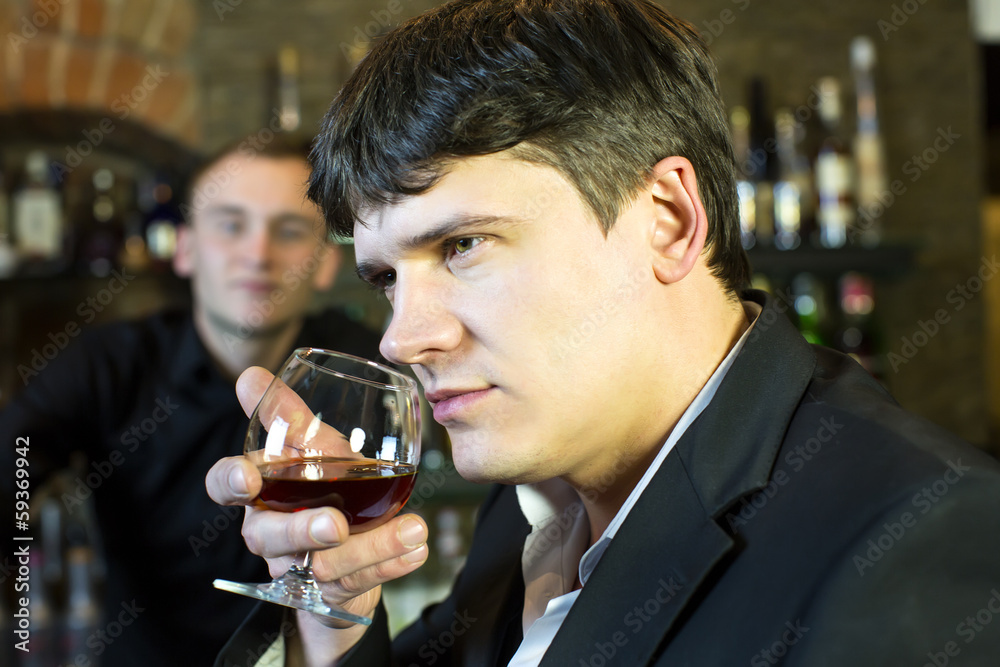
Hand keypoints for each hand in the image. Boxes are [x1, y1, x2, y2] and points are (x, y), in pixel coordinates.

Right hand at [205, 367, 428, 660]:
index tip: (247, 478)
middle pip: (268, 536)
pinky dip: (391, 564)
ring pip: (324, 567)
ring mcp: (302, 567)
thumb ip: (287, 416)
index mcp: (261, 491)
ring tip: (414, 528)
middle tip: (335, 525)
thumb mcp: (314, 449)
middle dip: (301, 529)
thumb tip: (251, 375)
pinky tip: (418, 548)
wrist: (353, 548)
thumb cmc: (326, 488)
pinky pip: (361, 584)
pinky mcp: (334, 594)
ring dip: (371, 547)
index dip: (229, 483)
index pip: (224, 486)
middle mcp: (271, 532)